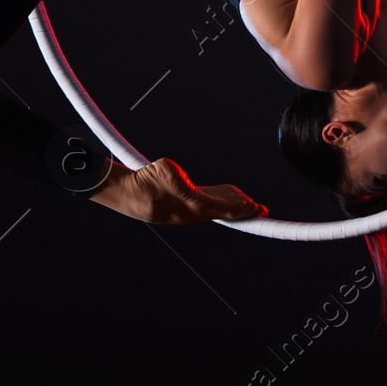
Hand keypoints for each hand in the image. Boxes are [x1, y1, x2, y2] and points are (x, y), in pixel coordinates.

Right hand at [94, 158, 267, 224]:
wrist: (125, 194)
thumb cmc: (144, 182)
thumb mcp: (163, 171)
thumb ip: (178, 175)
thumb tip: (184, 179)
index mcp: (188, 206)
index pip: (220, 209)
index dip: (239, 209)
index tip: (255, 207)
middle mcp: (190, 214)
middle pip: (222, 212)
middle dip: (241, 211)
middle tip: (260, 209)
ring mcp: (186, 213)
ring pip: (214, 210)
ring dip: (232, 207)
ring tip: (249, 204)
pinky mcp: (182, 208)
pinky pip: (205, 206)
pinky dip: (219, 202)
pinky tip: (229, 197)